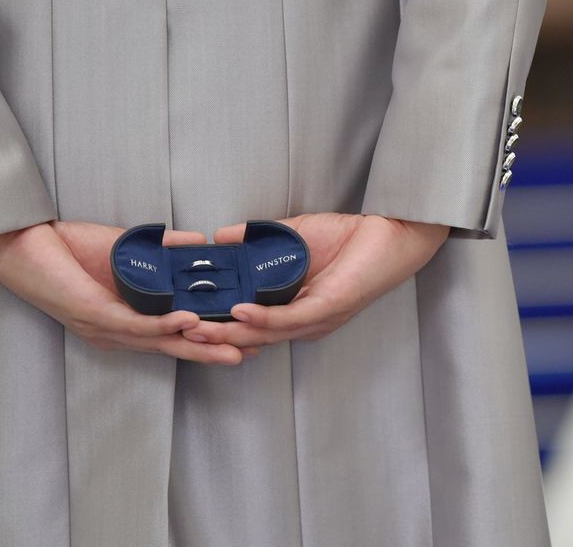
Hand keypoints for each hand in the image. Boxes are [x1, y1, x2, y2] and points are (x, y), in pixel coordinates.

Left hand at [0, 221, 245, 364]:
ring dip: (196, 346)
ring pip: (156, 342)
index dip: (208, 340)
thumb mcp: (124, 246)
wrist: (16, 242)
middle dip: (211, 352)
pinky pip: (132, 324)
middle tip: (249, 354)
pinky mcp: (90, 313)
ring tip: (230, 347)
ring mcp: (101, 326)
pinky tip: (185, 322)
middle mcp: (113, 332)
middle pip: (170, 348)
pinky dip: (161, 325)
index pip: (171, 337)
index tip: (245, 339)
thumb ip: (161, 247)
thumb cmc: (63, 248)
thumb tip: (198, 243)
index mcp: (122, 321)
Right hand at [183, 214, 448, 346]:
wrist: (394, 232)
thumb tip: (221, 236)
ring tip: (198, 329)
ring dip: (230, 333)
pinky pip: (291, 318)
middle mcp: (304, 322)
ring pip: (266, 334)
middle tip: (178, 334)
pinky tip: (239, 313)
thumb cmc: (351, 238)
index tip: (181, 321)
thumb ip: (257, 239)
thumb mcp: (294, 235)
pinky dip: (262, 317)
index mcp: (295, 310)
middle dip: (213, 338)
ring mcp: (317, 318)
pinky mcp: (330, 307)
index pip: (249, 325)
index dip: (216, 327)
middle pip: (251, 337)